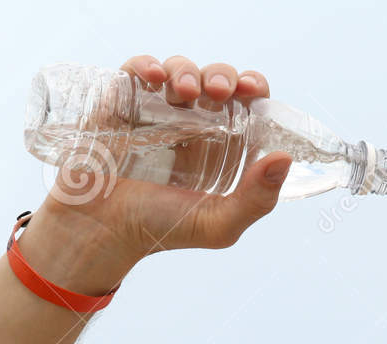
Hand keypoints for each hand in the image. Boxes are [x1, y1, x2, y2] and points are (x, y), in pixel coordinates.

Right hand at [36, 54, 291, 263]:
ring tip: (185, 92)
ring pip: (179, 70)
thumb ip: (256, 200)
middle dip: (222, 75)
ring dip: (186, 71)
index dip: (254, 88)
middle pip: (216, 79)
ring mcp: (156, 111)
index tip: (252, 90)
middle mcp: (193, 123)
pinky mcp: (121, 105)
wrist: (102, 234)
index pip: (247, 103)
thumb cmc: (161, 231)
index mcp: (222, 144)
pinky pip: (136, 71)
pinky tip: (153, 76)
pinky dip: (146, 65)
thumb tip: (283, 158)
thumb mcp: (217, 225)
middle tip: (219, 90)